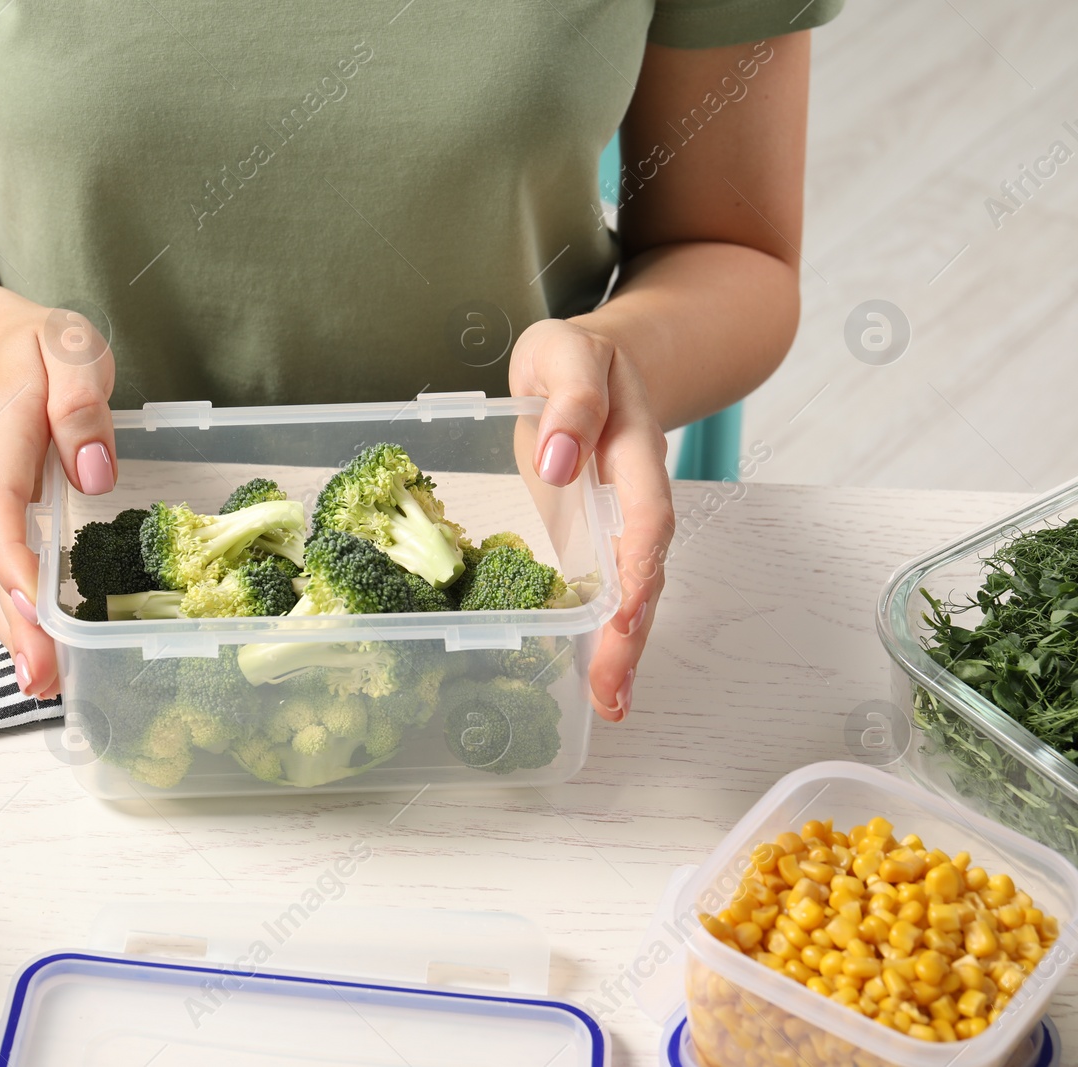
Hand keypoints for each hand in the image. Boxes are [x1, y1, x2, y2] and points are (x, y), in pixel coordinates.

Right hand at [0, 288, 116, 699]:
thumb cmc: (31, 350)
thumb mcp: (68, 348)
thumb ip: (80, 403)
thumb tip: (94, 474)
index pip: (0, 506)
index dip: (15, 558)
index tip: (37, 604)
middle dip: (13, 622)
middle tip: (40, 678)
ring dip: (9, 633)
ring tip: (39, 685)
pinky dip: (11, 617)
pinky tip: (35, 656)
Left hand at [509, 317, 674, 721]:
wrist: (595, 359)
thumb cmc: (573, 357)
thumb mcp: (563, 350)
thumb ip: (569, 397)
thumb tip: (558, 460)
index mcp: (633, 443)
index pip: (646, 508)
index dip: (637, 559)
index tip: (621, 609)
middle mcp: (639, 489)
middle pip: (648, 564)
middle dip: (634, 628)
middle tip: (613, 687)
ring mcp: (623, 518)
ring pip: (638, 586)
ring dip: (627, 646)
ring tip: (611, 701)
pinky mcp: (602, 537)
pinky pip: (614, 587)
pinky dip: (611, 636)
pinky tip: (601, 682)